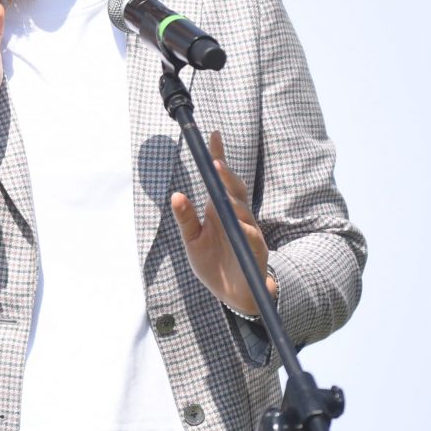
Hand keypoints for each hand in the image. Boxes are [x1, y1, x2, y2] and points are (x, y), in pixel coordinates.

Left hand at [171, 130, 275, 315]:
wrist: (234, 295)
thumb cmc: (213, 264)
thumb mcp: (193, 240)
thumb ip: (185, 219)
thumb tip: (175, 195)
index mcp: (219, 210)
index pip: (219, 179)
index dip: (218, 156)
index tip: (213, 135)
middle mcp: (236, 216)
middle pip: (234, 189)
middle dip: (226, 175)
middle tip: (215, 161)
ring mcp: (248, 231)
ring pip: (243, 211)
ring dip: (233, 198)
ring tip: (223, 188)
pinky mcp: (255, 251)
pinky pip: (251, 238)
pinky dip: (246, 231)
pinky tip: (240, 225)